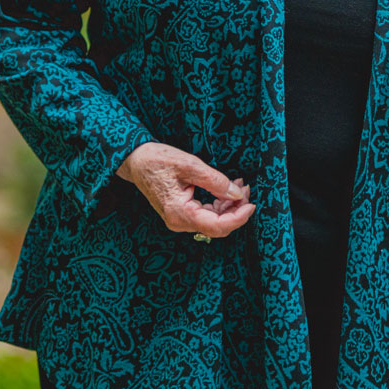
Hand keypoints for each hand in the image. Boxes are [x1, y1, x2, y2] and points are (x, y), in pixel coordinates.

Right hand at [117, 143, 253, 238]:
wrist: (137, 161)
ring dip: (229, 205)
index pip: (217, 226)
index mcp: (179, 214)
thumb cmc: (158, 161)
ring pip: (214, 221)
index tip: (251, 204)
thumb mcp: (190, 165)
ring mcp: (180, 219)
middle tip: (245, 189)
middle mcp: (179, 222)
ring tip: (238, 185)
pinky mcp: (182, 213)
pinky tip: (227, 188)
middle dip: (236, 209)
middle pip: (217, 226)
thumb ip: (215, 181)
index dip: (238, 218)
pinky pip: (206, 214)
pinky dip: (220, 203)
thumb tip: (236, 194)